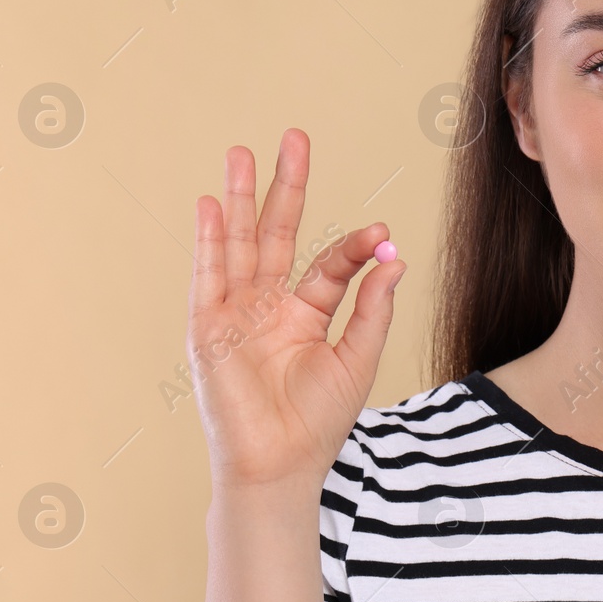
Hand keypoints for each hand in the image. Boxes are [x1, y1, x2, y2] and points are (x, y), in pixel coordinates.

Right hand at [187, 127, 405, 497]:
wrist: (280, 464)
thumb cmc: (318, 421)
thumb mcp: (357, 357)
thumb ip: (373, 307)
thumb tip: (394, 256)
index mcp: (305, 314)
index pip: (329, 263)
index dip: (354, 247)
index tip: (381, 234)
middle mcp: (267, 306)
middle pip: (276, 234)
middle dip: (284, 186)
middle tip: (294, 137)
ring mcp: (236, 313)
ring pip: (239, 244)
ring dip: (240, 198)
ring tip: (241, 153)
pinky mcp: (208, 327)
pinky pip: (208, 276)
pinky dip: (211, 241)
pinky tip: (214, 205)